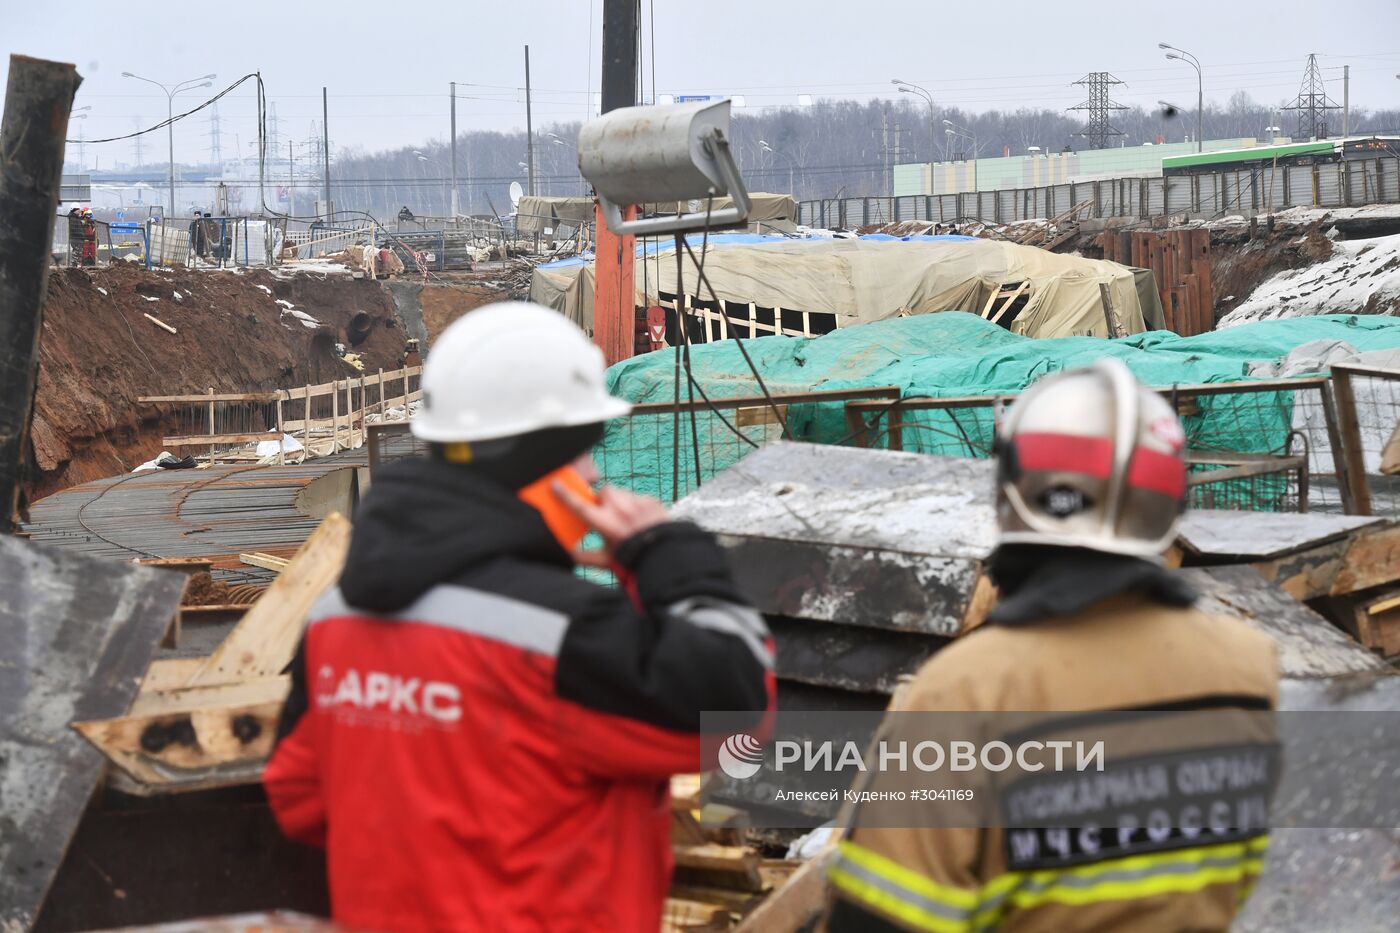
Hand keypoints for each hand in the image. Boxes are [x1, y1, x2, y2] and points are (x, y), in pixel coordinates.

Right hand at [553, 481, 668, 561]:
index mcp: (604, 523)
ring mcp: (636, 503)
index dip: (565, 494)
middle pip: (604, 491)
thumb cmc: (632, 560)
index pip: (579, 505)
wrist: (664, 557)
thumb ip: (584, 557)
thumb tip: (568, 555)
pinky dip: (636, 506)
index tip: (555, 484)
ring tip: (626, 518)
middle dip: (603, 498)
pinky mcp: (650, 501)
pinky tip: (640, 521)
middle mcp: (619, 509)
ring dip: (620, 501)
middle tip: (607, 512)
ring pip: (621, 492)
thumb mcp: (606, 561)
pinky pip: (638, 497)